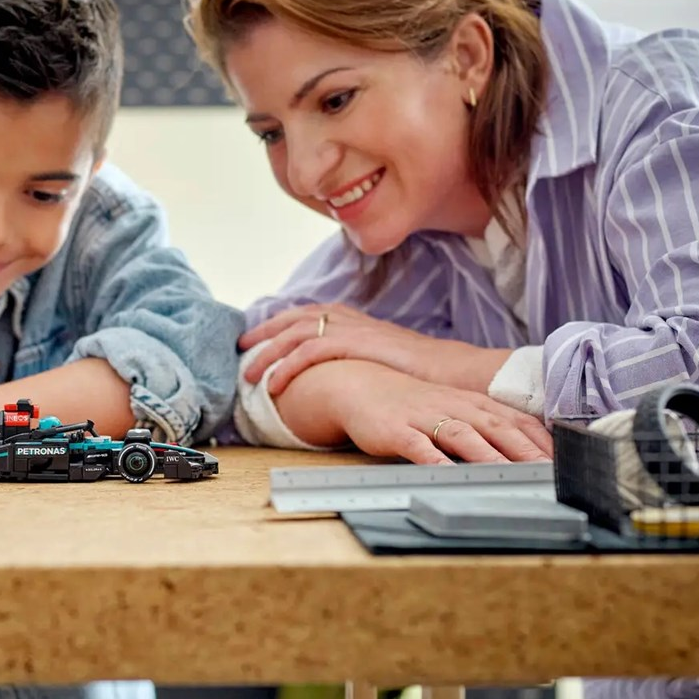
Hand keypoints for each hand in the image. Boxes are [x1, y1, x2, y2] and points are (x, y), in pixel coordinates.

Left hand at [241, 303, 509, 395]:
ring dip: (269, 354)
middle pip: (294, 317)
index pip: (307, 313)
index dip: (278, 323)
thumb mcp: (384, 363)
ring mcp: (354, 330)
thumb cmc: (424, 374)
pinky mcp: (359, 345)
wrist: (456, 372)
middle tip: (241, 349)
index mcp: (356, 320)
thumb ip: (360, 363)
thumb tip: (340, 378)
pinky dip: (288, 367)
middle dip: (264, 333)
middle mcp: (351, 319)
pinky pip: (312, 352)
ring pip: (297, 333)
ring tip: (250, 376)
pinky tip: (274, 386)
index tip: (256, 338)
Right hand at [323, 362, 551, 463]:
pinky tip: (449, 477)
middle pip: (497, 429)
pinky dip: (436, 462)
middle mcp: (454, 407)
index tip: (566, 464)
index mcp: (472, 403)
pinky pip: (420, 448)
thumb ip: (485, 427)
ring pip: (464, 437)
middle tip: (549, 476)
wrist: (361, 387)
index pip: (516, 421)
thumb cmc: (413, 405)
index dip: (541, 442)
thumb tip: (523, 454)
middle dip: (526, 453)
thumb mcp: (453, 409)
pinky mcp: (398, 431)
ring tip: (510, 478)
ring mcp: (426, 418)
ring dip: (489, 458)